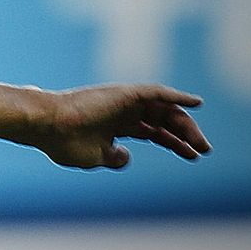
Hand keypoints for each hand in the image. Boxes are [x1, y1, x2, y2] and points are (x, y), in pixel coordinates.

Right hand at [36, 85, 209, 168]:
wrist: (47, 127)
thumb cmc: (64, 142)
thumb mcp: (95, 156)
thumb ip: (113, 157)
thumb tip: (127, 156)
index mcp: (115, 125)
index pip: (153, 132)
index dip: (174, 143)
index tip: (193, 156)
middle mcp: (122, 111)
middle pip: (163, 120)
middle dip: (184, 136)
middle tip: (203, 151)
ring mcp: (123, 101)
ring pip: (164, 109)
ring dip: (185, 124)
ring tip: (201, 143)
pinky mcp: (123, 93)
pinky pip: (156, 92)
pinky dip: (176, 95)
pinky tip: (196, 103)